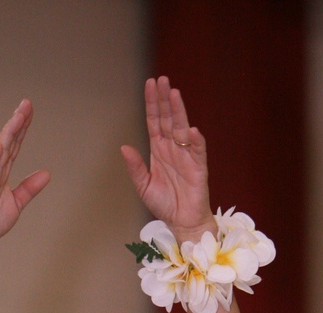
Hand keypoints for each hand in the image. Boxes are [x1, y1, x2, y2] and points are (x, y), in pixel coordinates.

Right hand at [0, 100, 49, 257]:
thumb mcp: (16, 203)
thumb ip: (29, 188)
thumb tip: (46, 174)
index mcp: (1, 173)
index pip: (14, 146)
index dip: (23, 128)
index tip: (29, 111)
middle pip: (8, 142)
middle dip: (18, 122)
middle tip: (26, 103)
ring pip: (0, 150)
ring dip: (9, 133)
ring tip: (18, 116)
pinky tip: (1, 144)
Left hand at [121, 77, 213, 241]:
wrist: (182, 223)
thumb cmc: (165, 204)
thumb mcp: (143, 186)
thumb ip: (135, 167)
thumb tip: (124, 147)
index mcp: (159, 150)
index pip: (155, 121)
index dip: (152, 103)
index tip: (150, 84)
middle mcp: (172, 148)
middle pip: (168, 118)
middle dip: (164, 99)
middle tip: (162, 80)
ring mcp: (186, 155)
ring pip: (182, 128)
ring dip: (179, 111)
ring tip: (174, 94)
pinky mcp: (198, 166)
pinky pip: (197, 150)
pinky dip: (195, 141)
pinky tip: (190, 130)